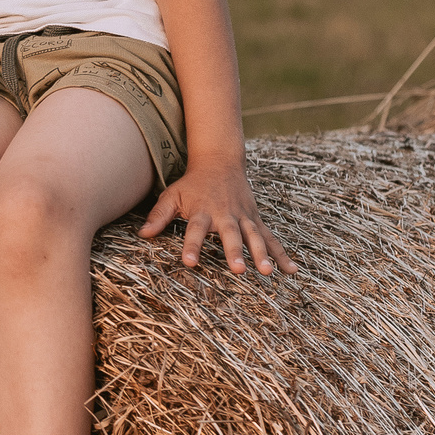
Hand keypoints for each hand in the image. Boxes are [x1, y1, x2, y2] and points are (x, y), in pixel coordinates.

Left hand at [138, 157, 297, 273]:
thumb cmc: (192, 184)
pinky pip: (271, 238)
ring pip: (255, 236)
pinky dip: (282, 254)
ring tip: (267, 272)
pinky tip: (292, 271)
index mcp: (203, 211)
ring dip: (262, 253)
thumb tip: (142, 234)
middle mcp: (225, 214)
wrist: (219, 162)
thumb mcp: (172, 196)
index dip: (192, 245)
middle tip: (239, 269)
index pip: (195, 230)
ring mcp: (244, 217)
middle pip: (231, 234)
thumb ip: (159, 216)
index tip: (190, 262)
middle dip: (235, 251)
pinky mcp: (255, 220)